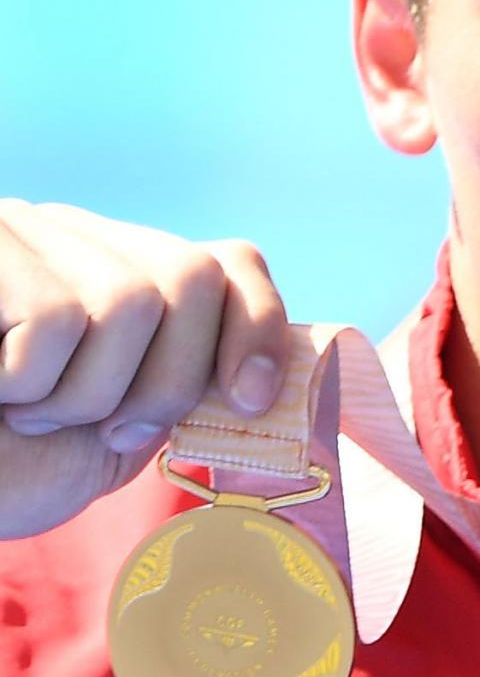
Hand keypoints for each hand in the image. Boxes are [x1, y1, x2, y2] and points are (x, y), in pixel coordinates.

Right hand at [0, 201, 288, 538]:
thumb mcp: (102, 441)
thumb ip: (174, 398)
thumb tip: (259, 381)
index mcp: (110, 274)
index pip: (224, 263)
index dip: (255, 325)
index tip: (249, 399)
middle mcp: (67, 238)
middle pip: (189, 278)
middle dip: (163, 382)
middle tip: (98, 428)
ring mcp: (16, 234)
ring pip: (130, 303)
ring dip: (84, 395)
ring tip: (25, 413)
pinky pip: (56, 317)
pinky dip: (29, 381)